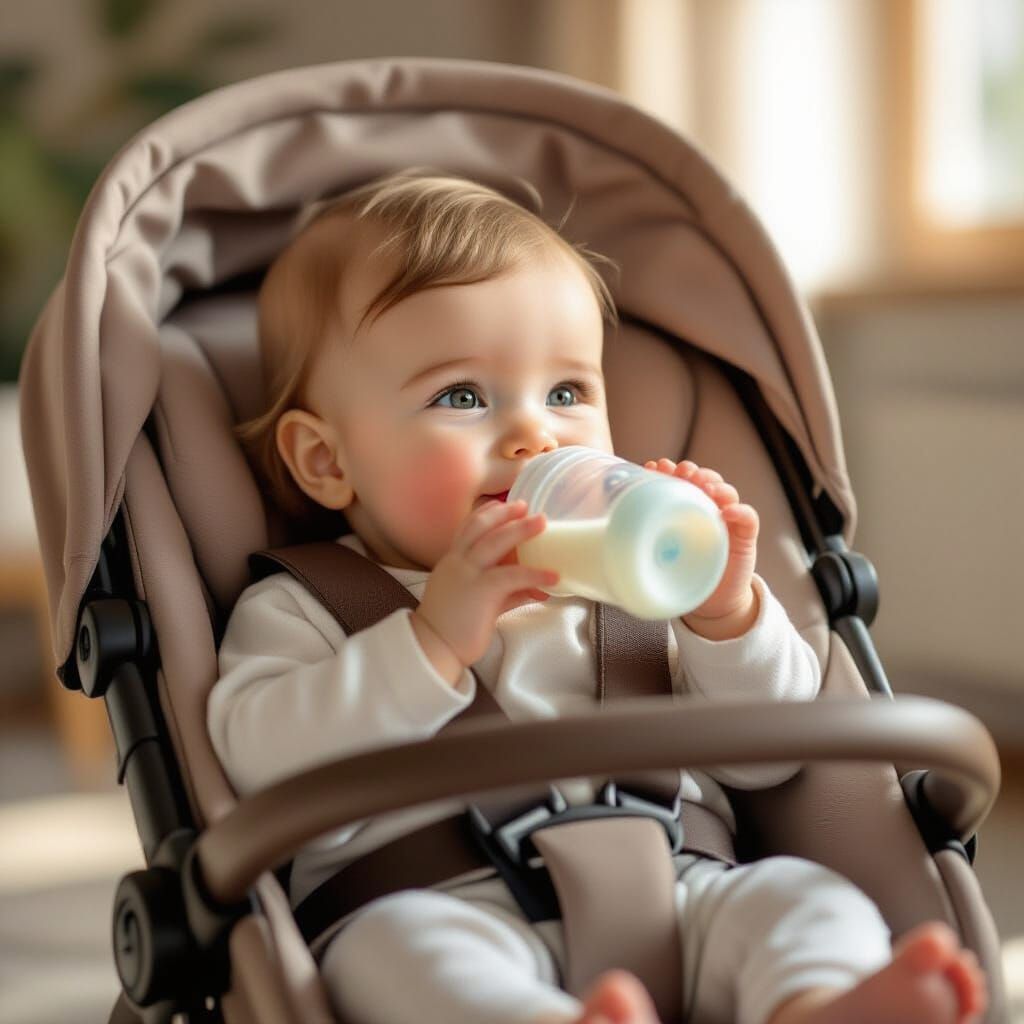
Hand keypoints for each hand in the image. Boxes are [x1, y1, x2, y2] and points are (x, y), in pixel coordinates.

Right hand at [412, 500, 558, 681]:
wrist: (433, 649)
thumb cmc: (454, 628)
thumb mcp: (480, 603)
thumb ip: (507, 593)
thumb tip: (538, 590)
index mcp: (452, 562)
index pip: (468, 528)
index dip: (487, 514)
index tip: (504, 504)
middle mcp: (457, 562)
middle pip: (481, 526)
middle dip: (505, 513)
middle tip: (527, 506)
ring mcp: (467, 574)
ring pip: (495, 542)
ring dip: (520, 530)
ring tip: (543, 523)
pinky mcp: (480, 591)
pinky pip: (511, 576)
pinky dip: (534, 573)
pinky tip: (552, 576)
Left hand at [645, 458, 758, 638]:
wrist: (711, 602)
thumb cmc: (679, 573)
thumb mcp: (654, 557)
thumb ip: (634, 546)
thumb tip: (587, 547)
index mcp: (684, 509)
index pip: (679, 481)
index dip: (668, 470)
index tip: (653, 466)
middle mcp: (707, 508)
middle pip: (703, 479)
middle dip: (692, 471)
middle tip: (681, 472)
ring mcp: (728, 520)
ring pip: (726, 491)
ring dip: (715, 484)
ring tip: (704, 487)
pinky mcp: (744, 538)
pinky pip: (748, 519)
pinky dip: (740, 511)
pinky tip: (729, 512)